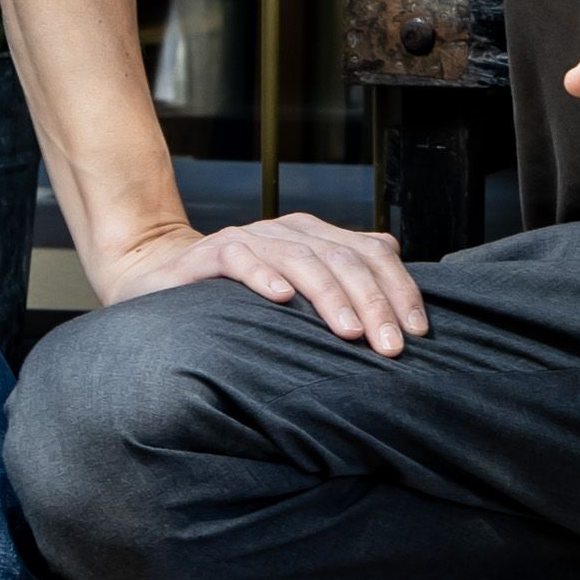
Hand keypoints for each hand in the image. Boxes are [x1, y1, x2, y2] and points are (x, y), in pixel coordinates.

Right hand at [106, 211, 430, 355]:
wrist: (161, 276)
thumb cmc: (240, 295)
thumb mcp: (298, 292)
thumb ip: (344, 285)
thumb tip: (401, 300)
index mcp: (318, 236)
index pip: (373, 253)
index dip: (399, 290)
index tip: (418, 332)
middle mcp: (290, 232)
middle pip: (344, 259)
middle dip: (374, 304)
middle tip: (391, 348)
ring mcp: (251, 238)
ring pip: (301, 259)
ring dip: (330, 296)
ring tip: (350, 331)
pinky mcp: (212, 252)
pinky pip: (241, 259)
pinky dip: (263, 276)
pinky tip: (281, 299)